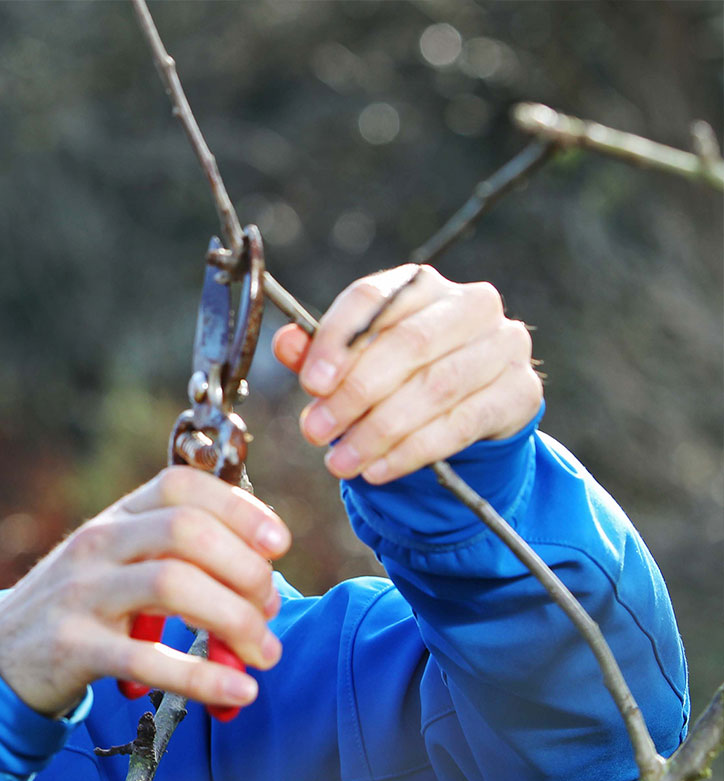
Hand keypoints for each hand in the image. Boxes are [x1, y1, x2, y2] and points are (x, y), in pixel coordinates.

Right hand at [0, 467, 290, 716]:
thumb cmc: (80, 611)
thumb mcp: (115, 566)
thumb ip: (179, 562)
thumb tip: (264, 593)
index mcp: (114, 518)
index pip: (181, 486)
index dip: (240, 508)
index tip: (279, 544)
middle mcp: (97, 545)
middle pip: (186, 532)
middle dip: (246, 570)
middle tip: (270, 612)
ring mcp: (82, 594)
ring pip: (172, 584)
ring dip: (234, 619)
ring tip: (262, 654)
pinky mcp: (74, 648)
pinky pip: (147, 657)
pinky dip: (203, 676)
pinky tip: (238, 690)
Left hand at [272, 265, 541, 483]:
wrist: (472, 408)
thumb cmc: (402, 377)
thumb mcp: (356, 364)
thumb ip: (321, 354)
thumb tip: (285, 343)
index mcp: (420, 284)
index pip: (373, 297)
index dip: (337, 340)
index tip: (311, 385)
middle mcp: (470, 304)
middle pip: (408, 343)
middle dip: (355, 394)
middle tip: (315, 432)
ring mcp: (504, 345)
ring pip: (436, 387)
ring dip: (380, 430)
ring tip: (340, 462)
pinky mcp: (520, 391)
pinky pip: (461, 424)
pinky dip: (413, 451)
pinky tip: (377, 470)